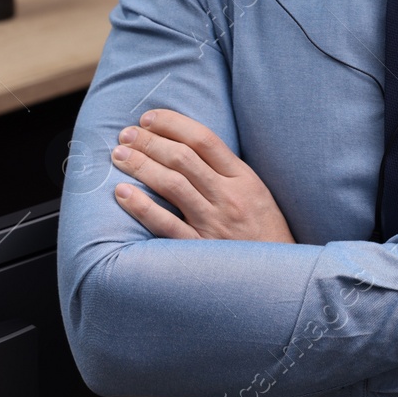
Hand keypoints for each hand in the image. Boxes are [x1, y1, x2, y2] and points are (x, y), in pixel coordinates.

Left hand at [111, 109, 294, 242]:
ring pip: (172, 184)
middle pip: (182, 158)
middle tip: (126, 134)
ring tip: (119, 155)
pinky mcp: (200, 250)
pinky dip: (142, 207)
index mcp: (243, 178)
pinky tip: (122, 193)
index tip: (148, 118)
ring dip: (141, 166)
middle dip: (149, 141)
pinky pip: (166, 225)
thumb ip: (227, 172)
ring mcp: (213, 224)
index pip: (204, 139)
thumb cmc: (265, 233)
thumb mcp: (257, 193)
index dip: (172, 124)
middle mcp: (228, 197)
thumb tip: (186, 147)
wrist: (278, 278)